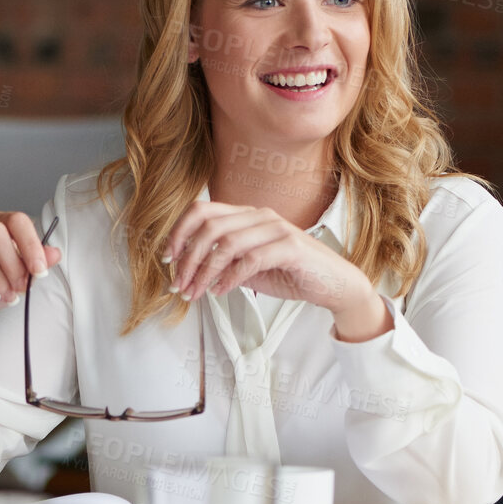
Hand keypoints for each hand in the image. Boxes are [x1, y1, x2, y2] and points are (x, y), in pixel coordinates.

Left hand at [163, 201, 390, 340]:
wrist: (334, 285)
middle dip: (187, 257)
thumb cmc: (292, 274)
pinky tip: (220, 291)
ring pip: (226, 243)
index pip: (202, 210)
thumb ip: (223, 261)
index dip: (179, 232)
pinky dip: (230, 277)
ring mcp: (277, 228)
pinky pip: (250, 259)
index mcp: (248, 215)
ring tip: (196, 293)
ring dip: (204, 271)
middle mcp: (260, 215)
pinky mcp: (291, 247)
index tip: (168, 258)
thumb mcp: (249, 266)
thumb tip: (186, 270)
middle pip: (209, 226)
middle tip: (179, 284)